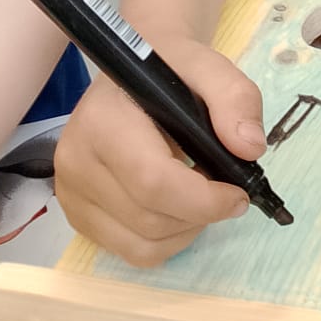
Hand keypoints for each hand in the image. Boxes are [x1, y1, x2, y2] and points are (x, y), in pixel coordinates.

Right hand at [54, 35, 265, 266]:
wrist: (132, 73)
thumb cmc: (171, 69)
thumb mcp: (210, 68)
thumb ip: (235, 99)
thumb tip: (250, 147)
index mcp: (102, 121)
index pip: (152, 182)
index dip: (204, 199)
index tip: (240, 193)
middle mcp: (75, 162)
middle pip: (151, 220)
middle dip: (202, 214)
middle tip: (225, 189)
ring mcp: (71, 195)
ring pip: (143, 246)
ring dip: (186, 229)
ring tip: (200, 194)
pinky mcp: (78, 217)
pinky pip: (132, 252)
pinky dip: (167, 240)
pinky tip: (177, 206)